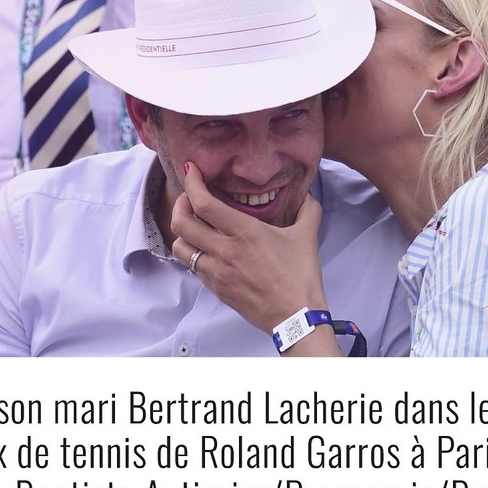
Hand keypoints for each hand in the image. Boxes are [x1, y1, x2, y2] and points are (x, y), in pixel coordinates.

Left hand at [170, 162, 338, 354]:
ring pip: (180, 247)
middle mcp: (224, 250)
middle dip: (180, 205)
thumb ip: (308, 209)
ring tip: (195, 226)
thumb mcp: (307, 236)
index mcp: (245, 232)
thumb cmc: (301, 276)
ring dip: (183, 233)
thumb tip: (308, 195)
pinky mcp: (216, 288)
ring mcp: (217, 272)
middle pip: (181, 223)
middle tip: (190, 199)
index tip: (190, 170)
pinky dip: (194, 254)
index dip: (192, 183)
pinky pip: (193, 267)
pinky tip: (208, 250)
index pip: (204, 203)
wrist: (296, 317)